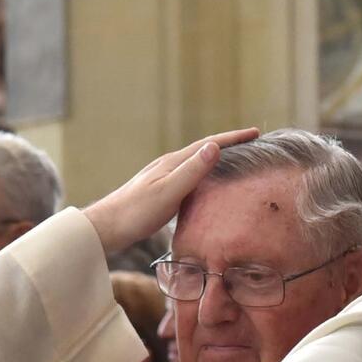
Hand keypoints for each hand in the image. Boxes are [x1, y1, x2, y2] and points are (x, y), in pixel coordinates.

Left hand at [83, 128, 259, 256]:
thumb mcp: (168, 192)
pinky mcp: (155, 194)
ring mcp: (160, 179)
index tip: (256, 133)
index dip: (233, 138)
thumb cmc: (135, 213)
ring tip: (232, 165)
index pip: (208, 145)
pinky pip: (185, 181)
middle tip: (250, 145)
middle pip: (202, 151)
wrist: (104, 228)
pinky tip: (201, 190)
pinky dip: (200, 179)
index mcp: (172, 163)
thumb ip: (191, 171)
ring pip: (193, 166)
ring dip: (214, 162)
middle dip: (227, 146)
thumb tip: (215, 146)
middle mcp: (166, 166)